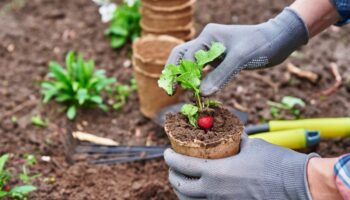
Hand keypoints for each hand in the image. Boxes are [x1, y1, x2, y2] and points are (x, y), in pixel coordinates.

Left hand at [164, 136, 318, 199]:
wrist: (298, 185)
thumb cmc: (275, 162)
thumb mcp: (252, 145)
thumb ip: (235, 142)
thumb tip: (230, 136)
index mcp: (216, 173)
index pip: (182, 165)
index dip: (170, 158)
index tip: (166, 152)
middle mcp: (214, 192)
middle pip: (181, 187)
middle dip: (173, 175)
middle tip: (173, 166)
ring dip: (183, 190)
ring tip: (183, 180)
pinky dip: (198, 199)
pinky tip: (200, 192)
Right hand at [166, 8, 308, 95]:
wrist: (278, 41)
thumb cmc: (260, 44)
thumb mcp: (240, 58)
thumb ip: (221, 75)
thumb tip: (202, 93)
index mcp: (208, 36)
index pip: (188, 55)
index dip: (186, 74)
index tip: (187, 90)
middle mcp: (207, 42)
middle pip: (182, 56)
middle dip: (175, 73)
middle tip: (171, 91)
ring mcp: (213, 51)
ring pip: (191, 64)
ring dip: (185, 78)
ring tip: (180, 93)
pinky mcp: (220, 60)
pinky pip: (204, 70)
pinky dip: (198, 80)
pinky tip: (197, 91)